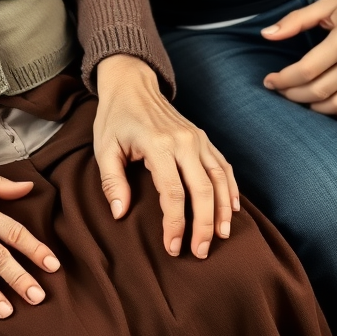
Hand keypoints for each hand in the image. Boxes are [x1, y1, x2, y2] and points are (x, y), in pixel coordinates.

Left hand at [93, 54, 238, 258]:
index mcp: (158, 144)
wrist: (132, 83)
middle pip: (203, 190)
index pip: (173, 193)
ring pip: (219, 178)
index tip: (173, 248)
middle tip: (200, 252)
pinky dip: (231, 188)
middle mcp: (183, 141)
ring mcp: (196, 137)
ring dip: (222, 210)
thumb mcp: (104, 147)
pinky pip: (223, 165)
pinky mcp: (203, 137)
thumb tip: (120, 213)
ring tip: (221, 237)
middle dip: (204, 225)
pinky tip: (232, 209)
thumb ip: (111, 181)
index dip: (176, 224)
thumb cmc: (115, 117)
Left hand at [261, 0, 336, 116]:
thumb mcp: (329, 5)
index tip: (270, 80)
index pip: (306, 70)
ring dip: (313, 107)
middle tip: (280, 90)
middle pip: (318, 91)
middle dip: (292, 94)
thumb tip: (267, 34)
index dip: (283, 79)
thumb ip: (296, 20)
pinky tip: (325, 104)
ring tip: (299, 98)